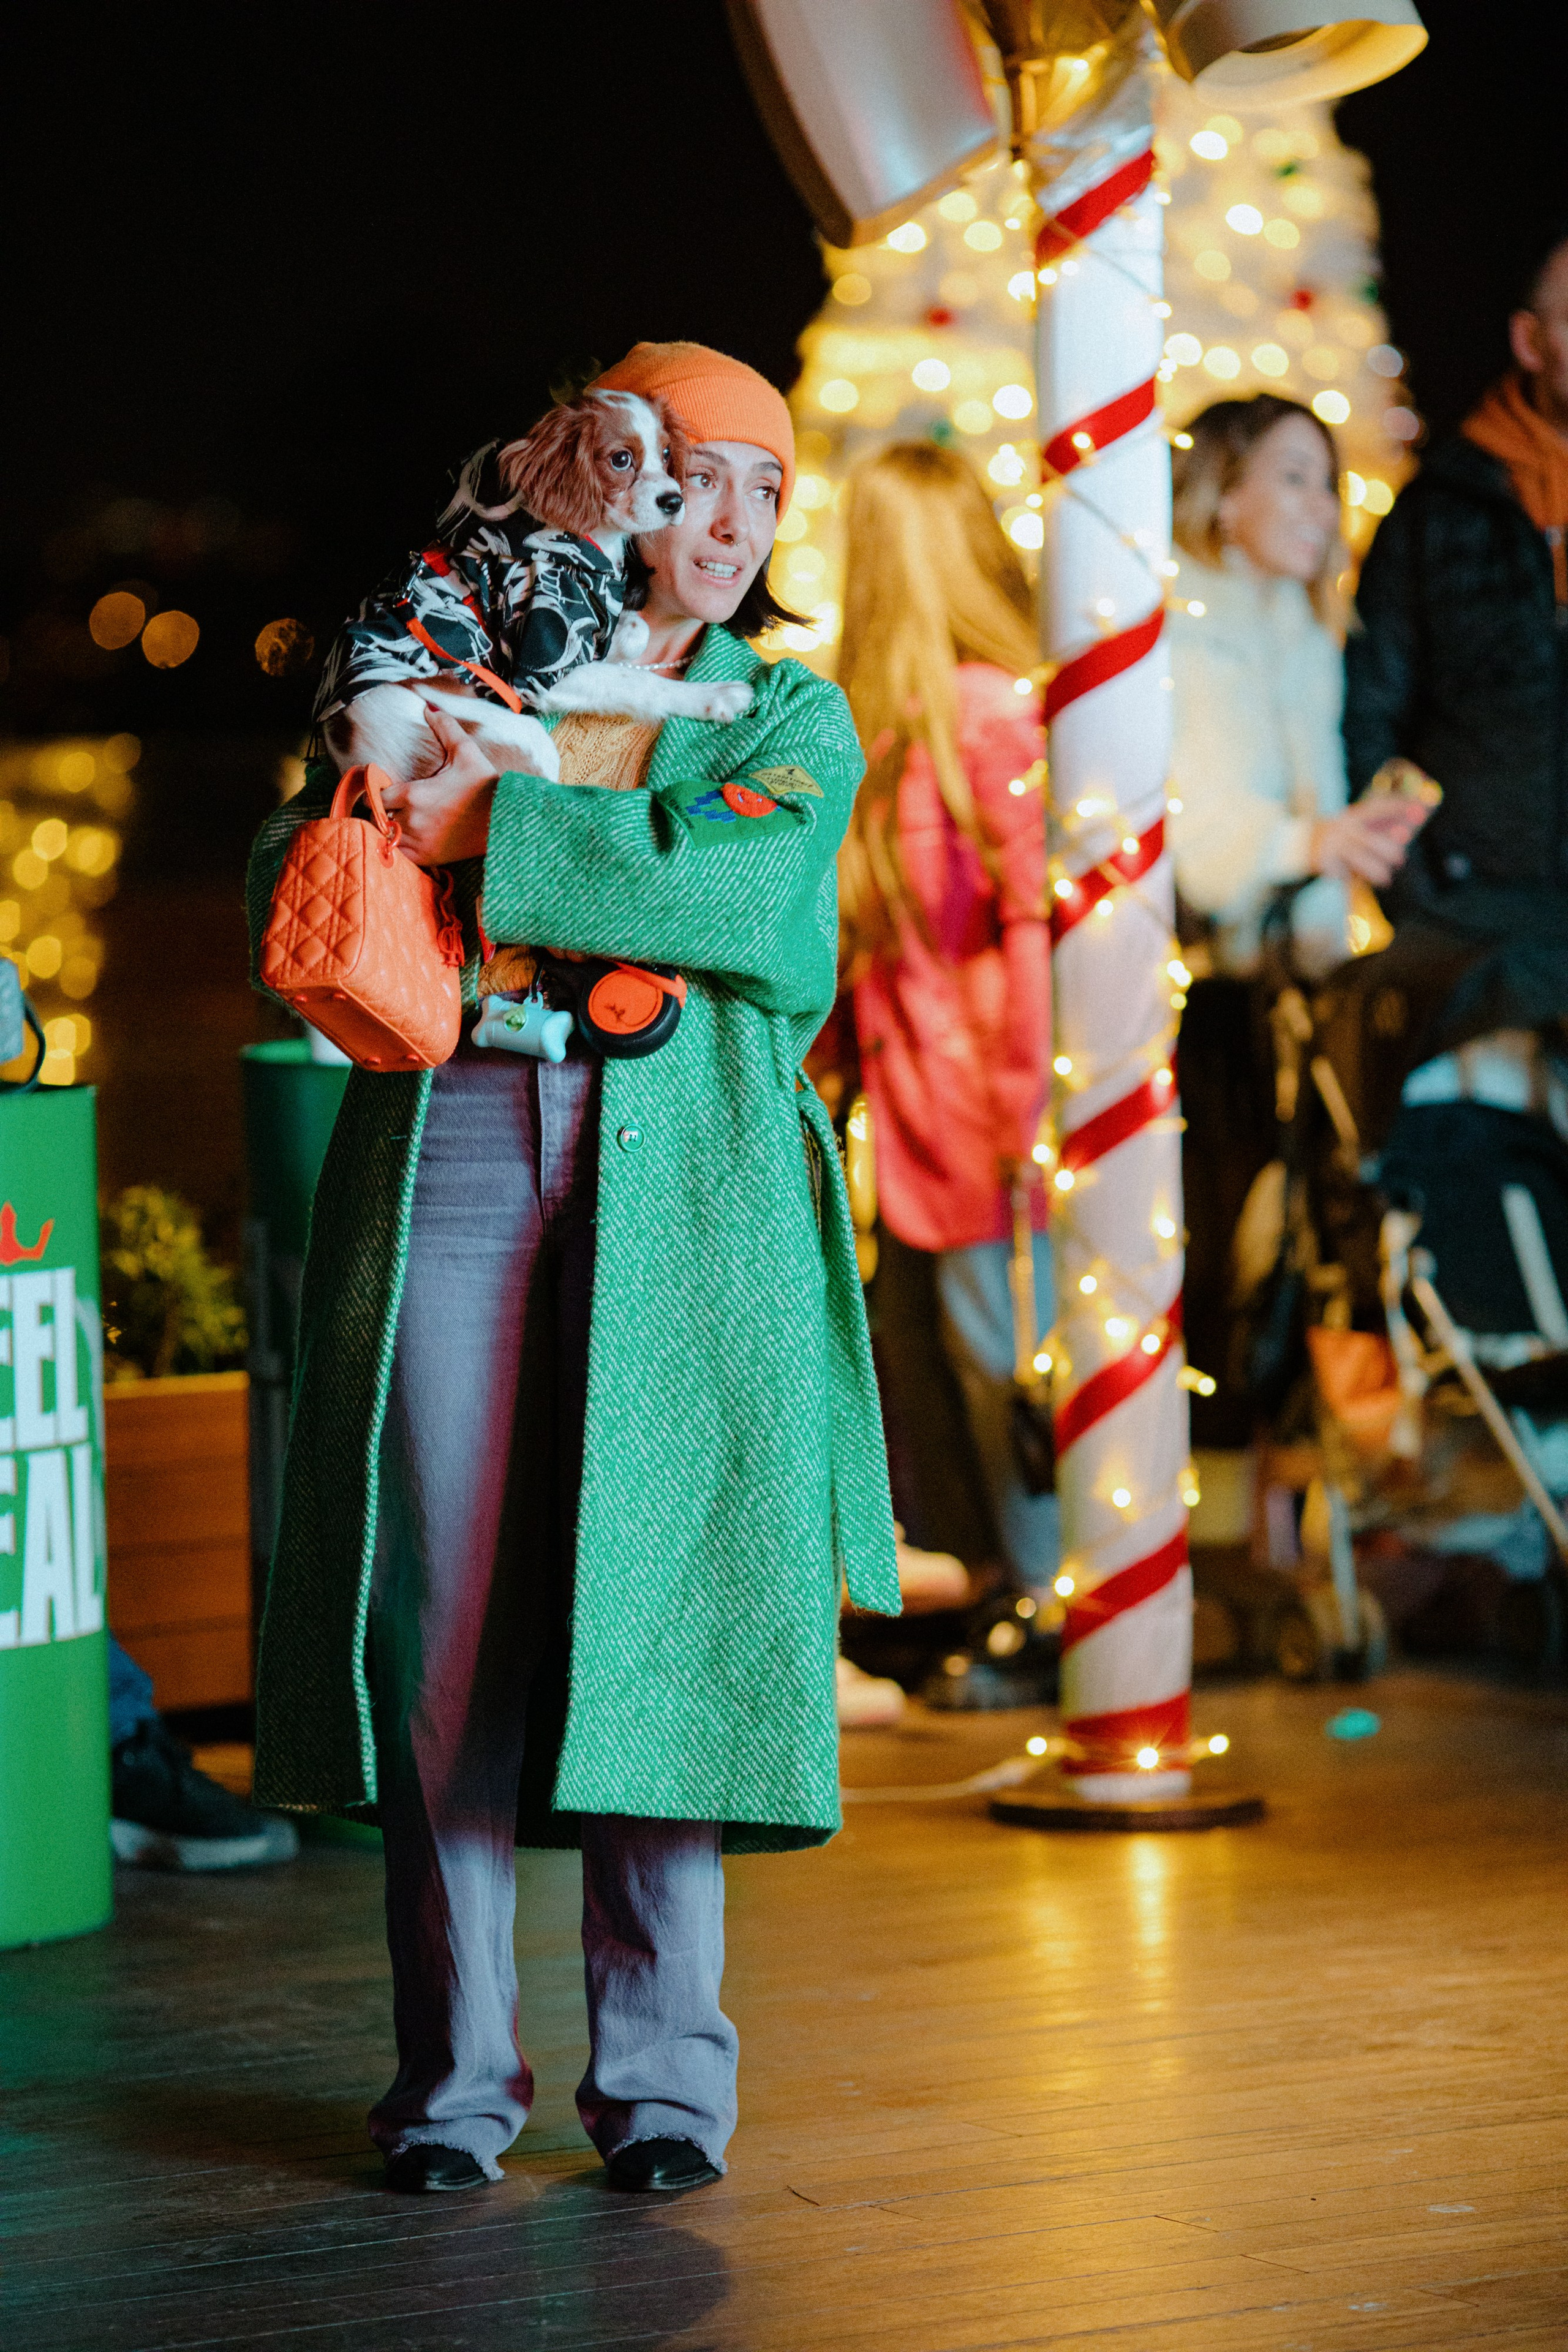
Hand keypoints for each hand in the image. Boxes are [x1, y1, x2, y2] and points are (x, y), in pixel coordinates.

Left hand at [378, 710, 497, 864]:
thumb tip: (428, 706)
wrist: (506, 819)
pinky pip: (399, 855)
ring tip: (399, 821)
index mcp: (413, 794)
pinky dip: (399, 847)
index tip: (385, 788)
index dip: (378, 791)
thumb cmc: (485, 785)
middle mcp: (411, 820)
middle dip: (382, 810)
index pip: (377, 795)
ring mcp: (418, 842)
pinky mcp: (428, 858)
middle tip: (391, 804)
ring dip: (389, 829)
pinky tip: (409, 837)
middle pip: (378, 816)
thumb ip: (444, 727)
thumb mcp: (466, 751)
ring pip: (386, 837)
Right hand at [1308, 798, 1426, 886]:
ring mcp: (1332, 846)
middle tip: (1400, 859)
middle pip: (1370, 838)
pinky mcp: (1324, 862)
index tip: (1417, 810)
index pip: (1377, 808)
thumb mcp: (1349, 827)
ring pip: (1359, 858)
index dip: (1398, 807)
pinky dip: (1351, 878)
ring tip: (1385, 879)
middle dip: (1388, 849)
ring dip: (1374, 870)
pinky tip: (1354, 880)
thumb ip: (1372, 829)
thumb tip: (1403, 835)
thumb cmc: (1332, 837)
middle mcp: (1342, 829)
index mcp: (1351, 816)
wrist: (1295, 845)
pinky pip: (1344, 872)